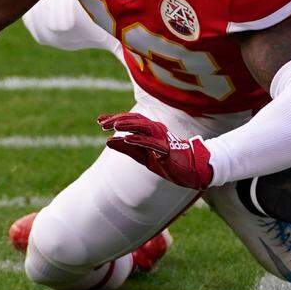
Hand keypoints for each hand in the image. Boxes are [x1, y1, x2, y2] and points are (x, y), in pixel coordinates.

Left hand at [98, 112, 212, 188]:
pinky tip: (126, 138)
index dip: (115, 118)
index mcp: (151, 130)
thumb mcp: (142, 156)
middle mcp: (157, 130)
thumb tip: (107, 141)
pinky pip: (151, 142)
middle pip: (135, 120)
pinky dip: (138, 139)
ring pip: (143, 127)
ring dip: (128, 125)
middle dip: (118, 120)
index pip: (131, 120)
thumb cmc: (168, 162)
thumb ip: (126, 148)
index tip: (99, 120)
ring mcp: (162, 138)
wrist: (191, 171)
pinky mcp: (167, 149)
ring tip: (113, 126)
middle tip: (102, 123)